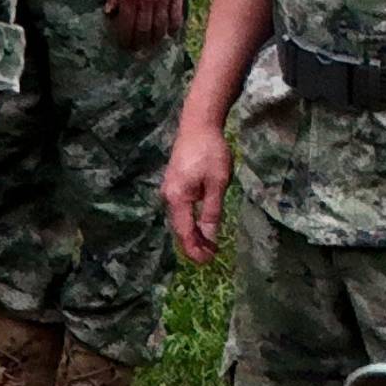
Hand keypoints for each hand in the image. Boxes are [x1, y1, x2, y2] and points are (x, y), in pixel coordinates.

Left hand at [107, 0, 192, 48]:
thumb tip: (109, 12)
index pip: (126, 24)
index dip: (124, 38)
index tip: (123, 45)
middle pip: (143, 30)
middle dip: (138, 44)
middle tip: (136, 50)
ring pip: (160, 27)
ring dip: (155, 40)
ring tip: (150, 45)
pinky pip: (176, 17)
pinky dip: (173, 28)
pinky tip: (169, 34)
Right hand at [160, 116, 233, 264]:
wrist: (198, 124)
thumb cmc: (210, 151)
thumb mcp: (217, 183)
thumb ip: (212, 212)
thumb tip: (211, 238)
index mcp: (177, 198)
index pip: (185, 232)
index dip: (196, 250)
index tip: (209, 262)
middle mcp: (168, 196)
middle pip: (179, 228)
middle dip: (194, 245)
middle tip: (212, 257)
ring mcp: (169, 190)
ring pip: (180, 220)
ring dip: (193, 234)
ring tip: (209, 246)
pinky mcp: (174, 184)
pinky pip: (180, 209)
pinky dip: (191, 221)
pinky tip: (202, 225)